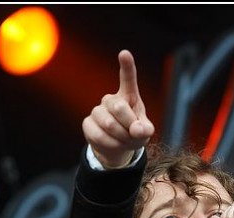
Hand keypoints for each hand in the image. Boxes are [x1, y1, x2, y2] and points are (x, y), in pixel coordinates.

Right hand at [82, 50, 154, 167]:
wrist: (118, 147)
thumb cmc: (134, 134)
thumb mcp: (145, 132)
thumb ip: (145, 129)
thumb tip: (137, 129)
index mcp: (129, 96)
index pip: (128, 78)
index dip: (127, 66)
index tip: (124, 54)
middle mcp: (111, 99)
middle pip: (119, 108)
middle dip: (129, 126)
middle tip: (133, 135)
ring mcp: (98, 110)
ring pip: (109, 124)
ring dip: (121, 138)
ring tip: (125, 140)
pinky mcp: (87, 123)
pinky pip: (99, 135)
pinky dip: (111, 144)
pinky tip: (114, 143)